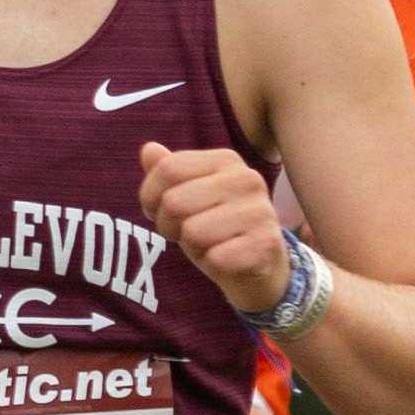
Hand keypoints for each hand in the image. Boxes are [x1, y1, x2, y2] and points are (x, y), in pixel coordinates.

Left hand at [137, 141, 291, 314]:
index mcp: (226, 160)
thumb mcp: (187, 195)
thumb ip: (167, 172)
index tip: (159, 210)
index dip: (150, 196)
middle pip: (174, 201)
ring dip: (192, 247)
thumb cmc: (215, 224)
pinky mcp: (265, 244)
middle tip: (186, 232)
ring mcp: (260, 211)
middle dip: (168, 225)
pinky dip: (212, 264)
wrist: (259, 262)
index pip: (168, 169)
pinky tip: (226, 259)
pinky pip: (214, 258)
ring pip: (192, 232)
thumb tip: (149, 150)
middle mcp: (247, 179)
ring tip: (210, 244)